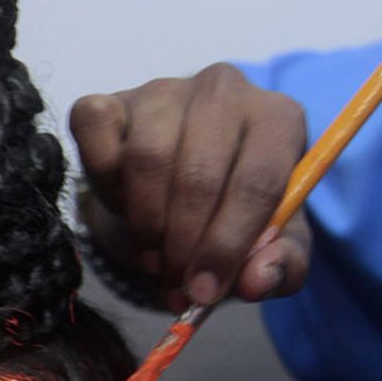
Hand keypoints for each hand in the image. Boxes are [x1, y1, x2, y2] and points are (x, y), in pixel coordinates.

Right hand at [71, 66, 308, 311]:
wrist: (184, 183)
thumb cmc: (238, 208)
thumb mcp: (275, 242)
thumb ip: (283, 265)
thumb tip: (258, 281)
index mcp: (278, 118)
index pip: (259, 178)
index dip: (228, 244)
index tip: (206, 292)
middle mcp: (225, 90)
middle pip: (200, 172)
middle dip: (184, 244)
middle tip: (177, 286)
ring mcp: (165, 89)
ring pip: (147, 157)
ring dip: (147, 223)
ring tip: (156, 258)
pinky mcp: (113, 98)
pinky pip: (98, 138)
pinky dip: (106, 187)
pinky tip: (126, 209)